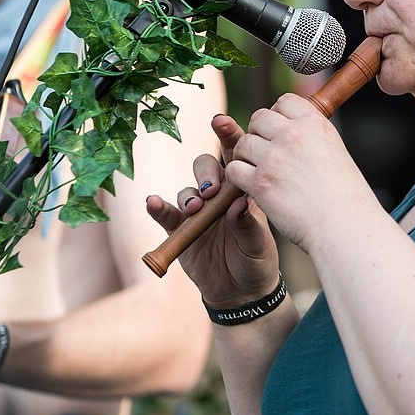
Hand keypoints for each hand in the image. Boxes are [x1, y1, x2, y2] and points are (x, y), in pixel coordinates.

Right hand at [146, 114, 280, 306]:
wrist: (242, 292)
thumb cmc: (258, 260)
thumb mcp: (259, 244)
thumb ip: (248, 224)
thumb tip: (238, 205)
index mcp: (244, 189)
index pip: (237, 156)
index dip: (229, 136)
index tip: (222, 122)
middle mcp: (219, 194)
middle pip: (207, 166)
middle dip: (208, 172)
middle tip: (213, 189)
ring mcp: (198, 210)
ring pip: (188, 188)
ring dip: (190, 194)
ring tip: (196, 208)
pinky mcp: (180, 229)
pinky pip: (166, 214)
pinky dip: (159, 207)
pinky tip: (154, 202)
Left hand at [226, 94, 374, 251]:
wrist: (345, 225)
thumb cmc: (345, 195)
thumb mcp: (335, 150)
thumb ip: (311, 135)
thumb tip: (292, 126)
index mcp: (314, 124)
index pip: (284, 102)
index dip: (278, 116)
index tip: (280, 132)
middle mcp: (294, 135)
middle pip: (258, 118)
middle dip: (258, 134)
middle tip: (265, 154)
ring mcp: (275, 158)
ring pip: (242, 144)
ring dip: (246, 157)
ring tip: (259, 173)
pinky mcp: (261, 182)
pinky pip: (234, 169)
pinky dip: (239, 178)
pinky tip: (252, 187)